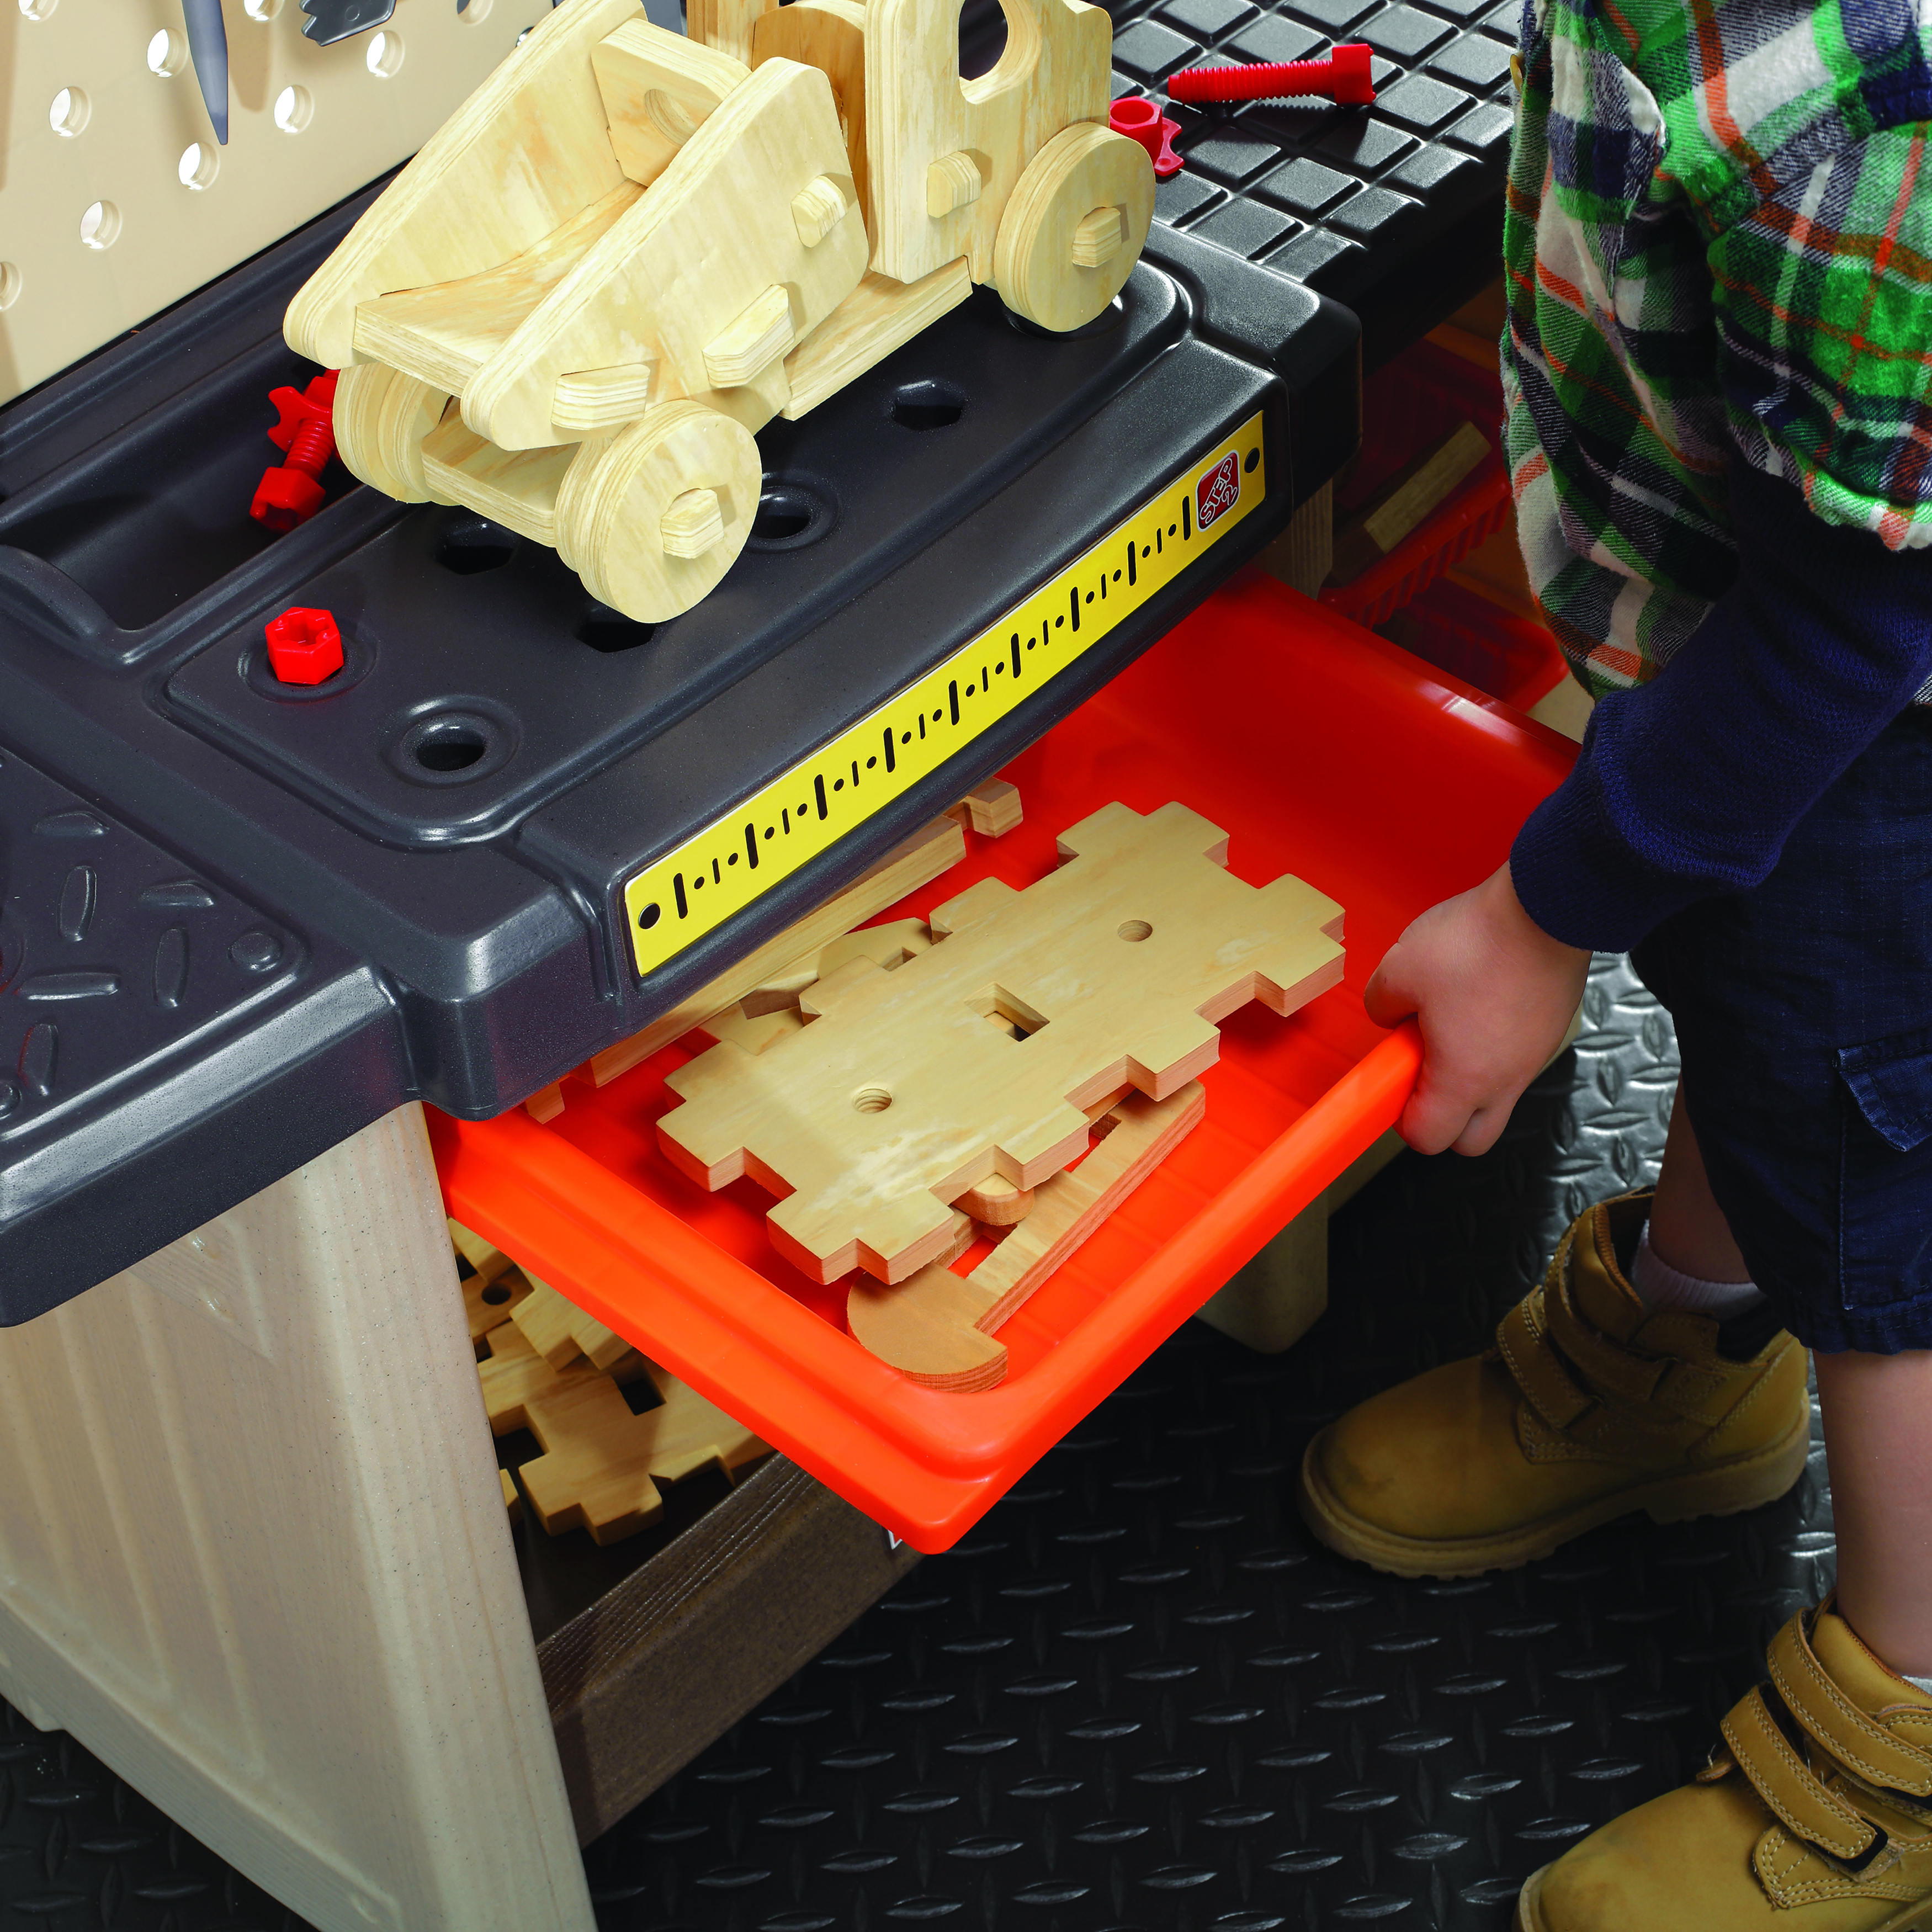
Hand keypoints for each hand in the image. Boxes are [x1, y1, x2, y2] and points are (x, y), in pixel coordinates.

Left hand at [1364, 862, 1589, 1156]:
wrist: (1547, 906)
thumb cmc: (1480, 941)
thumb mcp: (1400, 969)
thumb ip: (1382, 1003)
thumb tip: (1388, 1015)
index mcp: (1465, 1079)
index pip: (1429, 1138)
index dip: (1403, 1119)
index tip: (1393, 1086)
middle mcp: (1506, 1080)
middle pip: (1472, 1138)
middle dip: (1442, 1117)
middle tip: (1420, 1070)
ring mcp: (1535, 1057)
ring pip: (1498, 1097)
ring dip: (1470, 1079)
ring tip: (1449, 1027)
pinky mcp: (1551, 1028)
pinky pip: (1518, 1059)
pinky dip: (1495, 1048)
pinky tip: (1478, 1003)